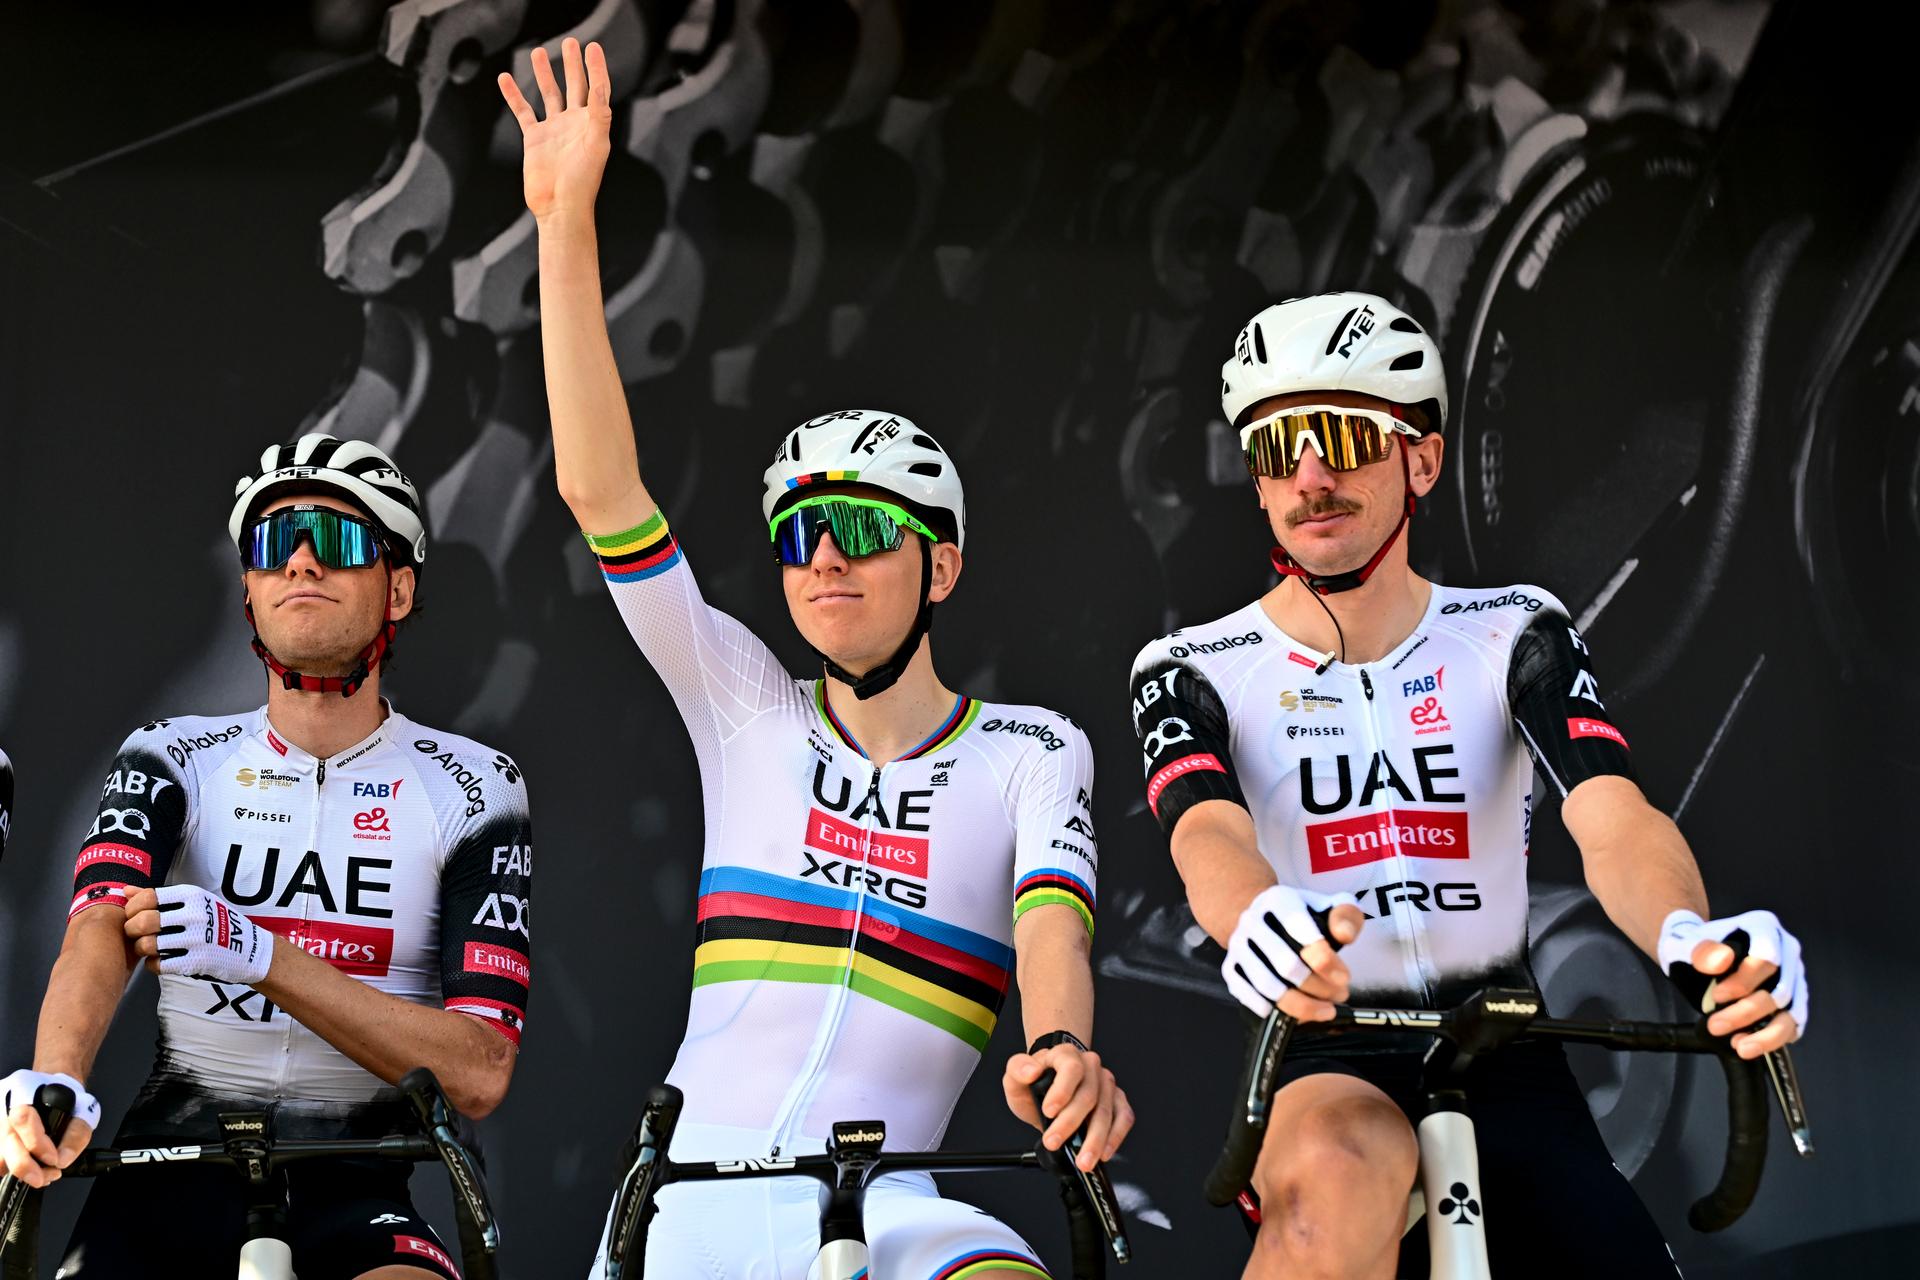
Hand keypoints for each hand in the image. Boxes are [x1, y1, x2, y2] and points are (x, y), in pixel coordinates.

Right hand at [1, 1069, 97, 1187]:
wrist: (53, 1090)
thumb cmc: (67, 1099)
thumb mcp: (83, 1110)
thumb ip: (76, 1134)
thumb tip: (62, 1160)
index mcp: (25, 1088)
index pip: (23, 1118)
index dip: (36, 1143)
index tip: (53, 1159)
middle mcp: (3, 1103)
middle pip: (5, 1139)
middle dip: (23, 1165)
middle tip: (41, 1178)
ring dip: (18, 1169)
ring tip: (41, 1173)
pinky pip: (0, 1158)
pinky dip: (13, 1169)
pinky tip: (31, 1170)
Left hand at [125, 885, 273, 985]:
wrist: (250, 949)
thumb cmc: (217, 923)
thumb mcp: (195, 901)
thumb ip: (160, 897)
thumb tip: (125, 891)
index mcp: (192, 896)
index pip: (147, 897)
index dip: (132, 908)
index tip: (134, 915)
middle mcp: (194, 915)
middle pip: (143, 920)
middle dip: (131, 929)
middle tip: (136, 933)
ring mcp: (196, 939)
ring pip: (147, 945)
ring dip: (141, 949)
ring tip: (148, 948)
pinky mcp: (196, 962)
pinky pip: (158, 965)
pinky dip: (153, 965)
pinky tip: (160, 960)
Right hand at [497, 38, 612, 221]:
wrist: (560, 208)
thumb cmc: (583, 183)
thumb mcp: (596, 146)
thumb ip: (599, 115)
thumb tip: (600, 87)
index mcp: (593, 124)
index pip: (597, 89)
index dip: (596, 68)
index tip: (592, 48)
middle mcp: (574, 124)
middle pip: (575, 86)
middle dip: (573, 64)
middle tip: (571, 42)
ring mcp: (554, 130)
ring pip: (549, 94)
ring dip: (544, 73)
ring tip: (538, 51)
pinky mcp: (535, 139)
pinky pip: (523, 111)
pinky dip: (514, 95)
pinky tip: (505, 78)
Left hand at [1002, 1045, 1133, 1170]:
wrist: (1048, 1091)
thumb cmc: (1034, 1084)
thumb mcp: (1015, 1077)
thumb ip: (1017, 1069)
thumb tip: (1031, 1072)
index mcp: (1066, 1055)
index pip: (1071, 1068)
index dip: (1062, 1090)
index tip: (1048, 1111)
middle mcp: (1090, 1066)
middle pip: (1088, 1095)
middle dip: (1070, 1124)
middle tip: (1053, 1142)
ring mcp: (1106, 1083)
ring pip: (1106, 1111)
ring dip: (1095, 1139)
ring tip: (1083, 1160)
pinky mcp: (1117, 1100)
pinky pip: (1124, 1117)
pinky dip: (1115, 1137)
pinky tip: (1104, 1152)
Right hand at [1222, 884, 1363, 1020]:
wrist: (1261, 917)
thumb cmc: (1302, 916)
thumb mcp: (1329, 906)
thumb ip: (1346, 916)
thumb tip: (1344, 935)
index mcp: (1279, 901)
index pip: (1305, 937)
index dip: (1329, 964)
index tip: (1345, 978)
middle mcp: (1252, 921)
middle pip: (1287, 966)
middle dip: (1319, 988)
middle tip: (1339, 995)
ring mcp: (1237, 945)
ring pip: (1268, 986)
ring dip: (1301, 1005)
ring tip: (1325, 1010)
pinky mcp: (1229, 967)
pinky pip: (1245, 994)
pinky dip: (1269, 1008)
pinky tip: (1292, 1014)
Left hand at [1658, 908, 1806, 1056]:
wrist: (1697, 958)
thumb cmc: (1693, 947)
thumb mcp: (1685, 944)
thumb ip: (1701, 951)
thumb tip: (1723, 959)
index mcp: (1764, 927)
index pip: (1767, 958)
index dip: (1745, 981)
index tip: (1718, 996)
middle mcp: (1786, 951)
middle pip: (1780, 989)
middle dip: (1747, 1012)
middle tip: (1715, 1025)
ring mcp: (1793, 978)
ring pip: (1792, 1012)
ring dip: (1766, 1033)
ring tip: (1739, 1046)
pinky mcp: (1793, 1003)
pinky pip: (1792, 1026)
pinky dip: (1772, 1039)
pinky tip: (1747, 1045)